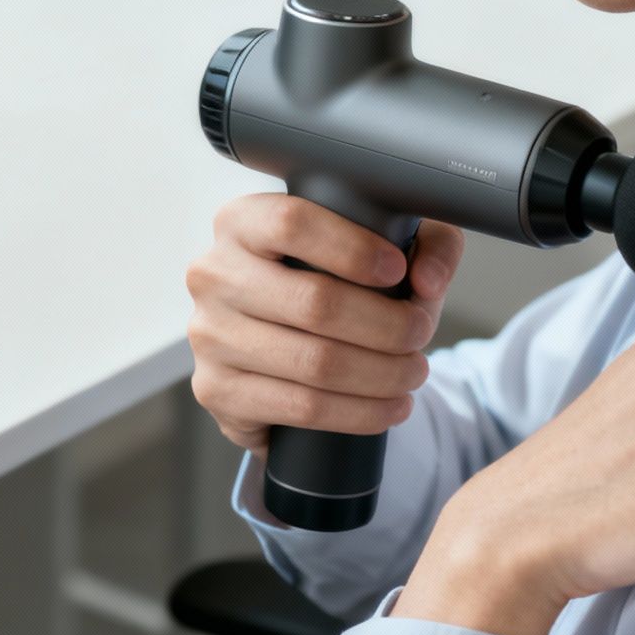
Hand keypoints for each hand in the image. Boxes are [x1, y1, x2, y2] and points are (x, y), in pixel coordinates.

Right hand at [183, 193, 465, 458]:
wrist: (287, 348)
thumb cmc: (336, 282)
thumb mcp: (387, 244)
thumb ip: (426, 242)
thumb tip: (426, 281)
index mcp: (241, 222)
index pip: (292, 223)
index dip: (354, 249)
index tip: (399, 268)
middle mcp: (213, 274)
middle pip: (314, 302)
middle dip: (387, 325)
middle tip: (420, 333)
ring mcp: (208, 336)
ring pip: (313, 362)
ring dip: (381, 374)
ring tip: (414, 373)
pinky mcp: (216, 390)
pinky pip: (300, 407)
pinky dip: (359, 412)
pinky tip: (390, 406)